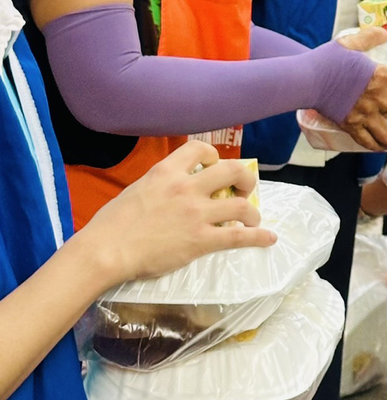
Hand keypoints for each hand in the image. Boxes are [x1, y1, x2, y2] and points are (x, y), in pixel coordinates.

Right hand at [82, 143, 274, 290]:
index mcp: (166, 171)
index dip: (213, 155)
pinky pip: (238, 236)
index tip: (215, 164)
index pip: (199, 149)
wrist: (105, 250)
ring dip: (253, 211)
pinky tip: (268, 238)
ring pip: (241, 204)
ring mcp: (196, 213)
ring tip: (253, 218)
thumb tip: (169, 190)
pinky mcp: (201, 240)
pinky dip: (258, 236)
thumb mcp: (136, 189)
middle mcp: (186, 187)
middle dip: (245, 178)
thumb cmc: (111, 224)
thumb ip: (159, 185)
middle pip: (232, 170)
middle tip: (244, 189)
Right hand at [335, 26, 386, 151]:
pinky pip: (367, 141)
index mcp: (382, 76)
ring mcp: (364, 115)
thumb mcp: (351, 42)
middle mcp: (378, 99)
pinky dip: (376, 146)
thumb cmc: (328, 59)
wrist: (306, 80)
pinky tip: (383, 148)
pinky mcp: (350, 126)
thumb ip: (373, 36)